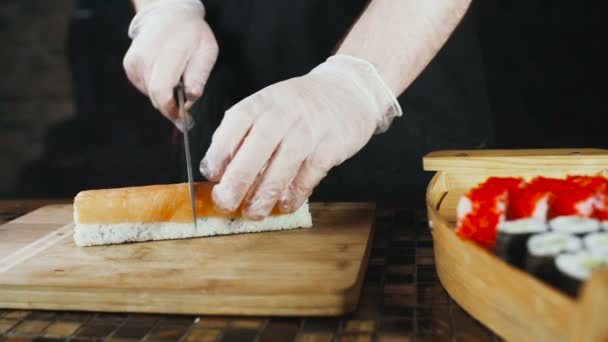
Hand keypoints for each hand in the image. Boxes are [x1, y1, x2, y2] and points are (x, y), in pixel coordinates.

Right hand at [123, 0, 217, 129]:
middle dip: (171, 105)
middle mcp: (146, 56)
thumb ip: (199, 76)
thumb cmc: (191, 33)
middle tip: (185, 101)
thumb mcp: (206, 51)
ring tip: (176, 76)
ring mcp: (135, 61)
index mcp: (167, 52)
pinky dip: (156, 87)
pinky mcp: (129, 65)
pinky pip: (144, 87)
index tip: (183, 117)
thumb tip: (191, 98)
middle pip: (155, 96)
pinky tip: (164, 72)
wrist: (167, 15)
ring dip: (165, 94)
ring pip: (150, 94)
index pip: (161, 90)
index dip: (171, 109)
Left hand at [199, 55, 401, 218]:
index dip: (219, 153)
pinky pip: (308, 176)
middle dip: (237, 181)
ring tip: (253, 212)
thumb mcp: (268, 106)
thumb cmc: (299, 105)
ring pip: (282, 168)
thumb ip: (245, 134)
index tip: (211, 176)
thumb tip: (221, 172)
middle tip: (224, 202)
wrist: (348, 91)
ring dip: (264, 196)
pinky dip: (294, 195)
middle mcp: (282, 115)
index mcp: (261, 103)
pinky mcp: (330, 147)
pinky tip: (284, 205)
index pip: (233, 126)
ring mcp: (308, 131)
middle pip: (255, 150)